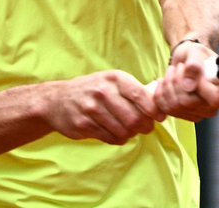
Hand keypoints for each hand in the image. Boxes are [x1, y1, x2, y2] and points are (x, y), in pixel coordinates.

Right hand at [43, 70, 166, 145]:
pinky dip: (118, 138)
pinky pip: (111, 138)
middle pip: (135, 118)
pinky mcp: (84, 125)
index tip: (159, 117)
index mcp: (114, 78)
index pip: (141, 95)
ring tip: (128, 129)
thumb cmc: (92, 89)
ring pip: (124, 131)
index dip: (154, 109)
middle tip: (145, 128)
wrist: (57, 100)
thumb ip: (134, 89)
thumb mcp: (111, 81)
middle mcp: (103, 91)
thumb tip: (161, 97)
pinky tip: (114, 132)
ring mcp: (92, 108)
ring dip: (130, 134)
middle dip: (144, 126)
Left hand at [151, 41, 218, 121]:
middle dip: (176, 81)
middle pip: (189, 102)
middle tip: (178, 67)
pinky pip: (166, 109)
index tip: (193, 72)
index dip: (201, 87)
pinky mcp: (188, 116)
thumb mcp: (195, 51)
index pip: (217, 98)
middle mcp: (218, 104)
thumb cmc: (195, 54)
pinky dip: (160, 93)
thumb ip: (194, 64)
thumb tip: (189, 86)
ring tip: (172, 71)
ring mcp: (203, 112)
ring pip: (175, 105)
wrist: (186, 60)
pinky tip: (164, 82)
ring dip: (168, 84)